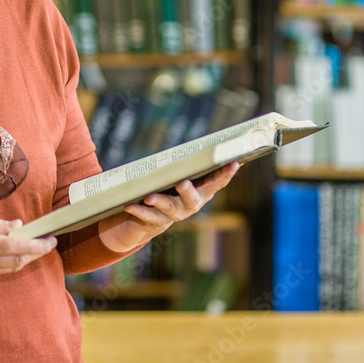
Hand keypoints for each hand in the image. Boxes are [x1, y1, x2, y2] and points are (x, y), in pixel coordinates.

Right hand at [0, 208, 56, 285]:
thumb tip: (18, 225)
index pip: (11, 246)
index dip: (33, 245)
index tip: (49, 240)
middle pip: (16, 260)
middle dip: (36, 252)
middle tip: (50, 241)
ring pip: (11, 267)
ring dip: (27, 257)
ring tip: (40, 243)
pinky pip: (2, 269)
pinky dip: (15, 260)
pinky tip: (22, 250)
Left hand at [98, 161, 239, 252]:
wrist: (150, 219)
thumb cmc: (170, 188)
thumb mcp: (180, 175)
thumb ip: (188, 164)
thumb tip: (198, 142)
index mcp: (201, 192)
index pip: (217, 182)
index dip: (226, 174)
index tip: (234, 163)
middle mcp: (190, 205)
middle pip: (192, 199)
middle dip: (187, 191)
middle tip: (182, 182)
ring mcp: (173, 215)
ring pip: (168, 209)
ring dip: (159, 202)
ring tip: (149, 197)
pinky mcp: (156, 221)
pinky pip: (147, 216)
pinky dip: (138, 210)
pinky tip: (129, 205)